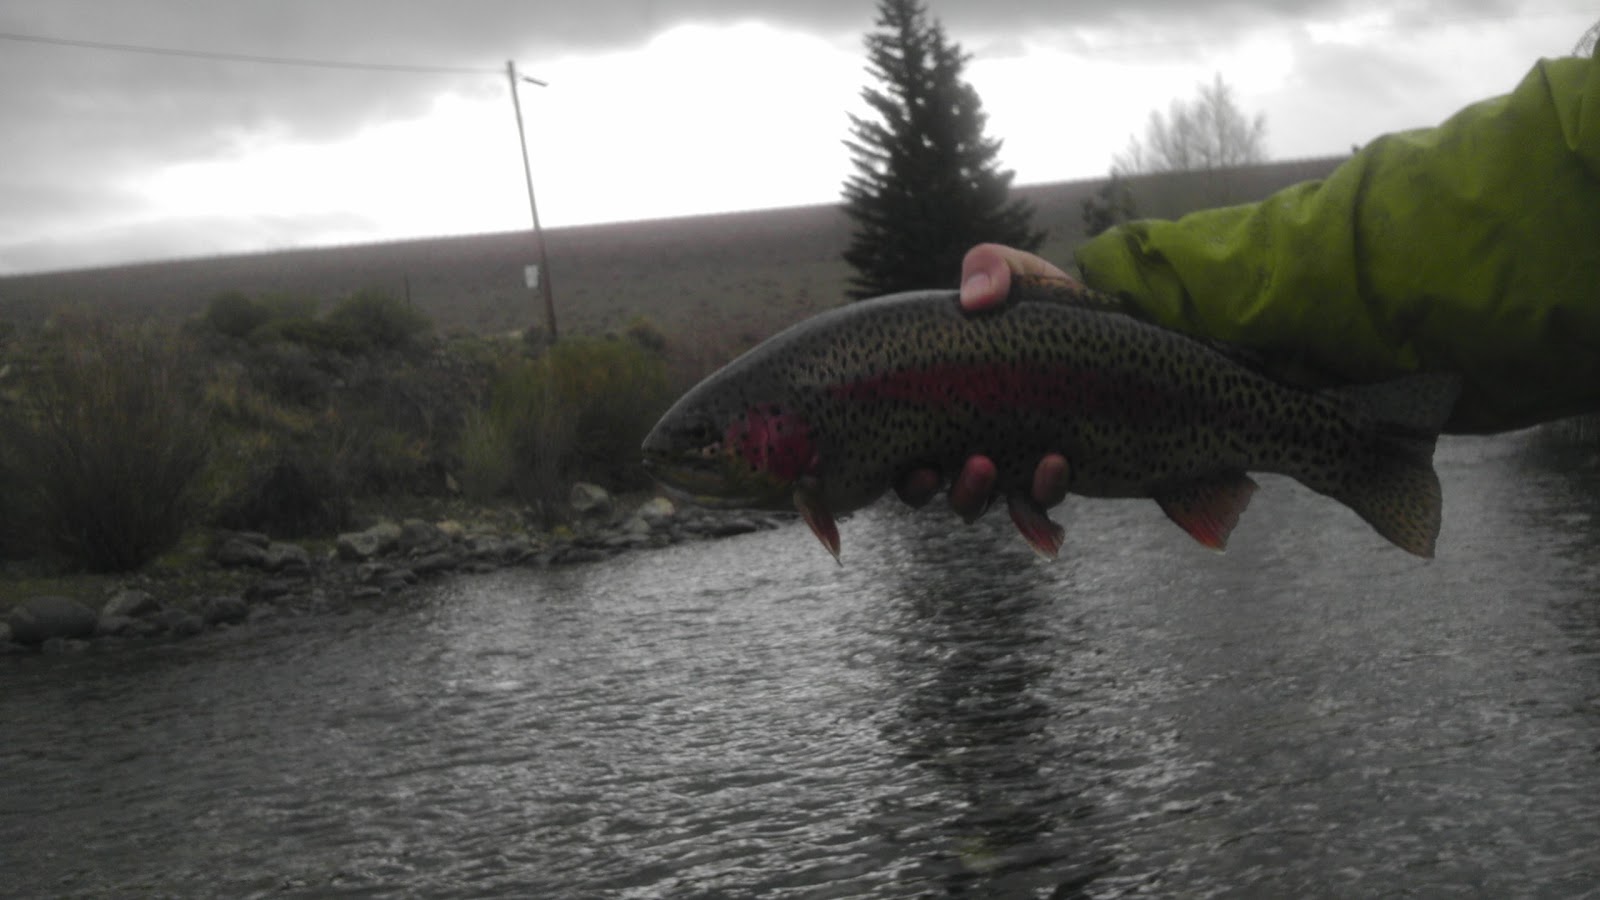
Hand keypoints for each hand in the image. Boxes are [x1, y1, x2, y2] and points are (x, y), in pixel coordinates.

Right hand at [892, 244, 1073, 519]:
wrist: (1117, 326)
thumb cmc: (1049, 302)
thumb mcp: (1019, 275)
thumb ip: (991, 269)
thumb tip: (975, 300)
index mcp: (942, 396)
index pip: (900, 441)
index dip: (894, 463)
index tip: (903, 459)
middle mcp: (966, 435)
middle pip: (927, 485)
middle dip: (920, 486)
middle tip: (933, 471)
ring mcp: (1009, 458)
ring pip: (976, 501)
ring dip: (972, 494)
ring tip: (987, 466)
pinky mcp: (1052, 470)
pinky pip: (1038, 498)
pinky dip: (1042, 490)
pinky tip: (1054, 463)